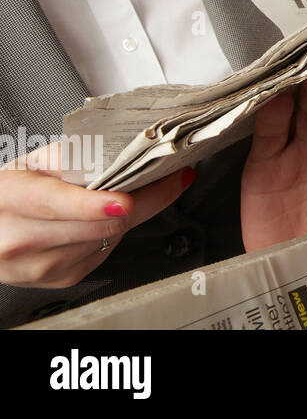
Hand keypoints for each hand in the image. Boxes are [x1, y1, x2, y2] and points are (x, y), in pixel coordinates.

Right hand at [0, 144, 191, 288]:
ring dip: (129, 214)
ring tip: (132, 191)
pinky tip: (104, 218)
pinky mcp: (62, 278)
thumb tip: (116, 153)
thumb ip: (70, 155)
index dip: (95, 205)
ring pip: (109, 239)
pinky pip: (106, 252)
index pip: (57, 204)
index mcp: (10, 200)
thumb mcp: (31, 163)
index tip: (127, 200)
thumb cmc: (12, 192)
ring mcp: (41, 266)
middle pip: (98, 226)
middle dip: (142, 198)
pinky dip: (114, 232)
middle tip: (167, 174)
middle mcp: (21, 240)